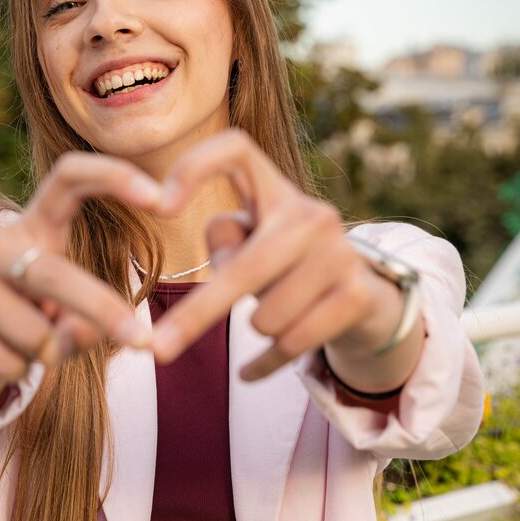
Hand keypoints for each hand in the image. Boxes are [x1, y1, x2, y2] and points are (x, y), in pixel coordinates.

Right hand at [0, 153, 161, 401]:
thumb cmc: (28, 318)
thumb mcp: (68, 314)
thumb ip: (87, 320)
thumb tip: (86, 332)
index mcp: (35, 226)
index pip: (68, 177)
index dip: (113, 177)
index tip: (161, 199)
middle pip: (55, 274)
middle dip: (101, 310)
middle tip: (141, 343)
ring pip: (34, 333)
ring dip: (50, 355)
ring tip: (34, 348)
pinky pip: (6, 360)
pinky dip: (19, 373)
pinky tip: (3, 359)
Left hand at [150, 129, 407, 380]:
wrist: (363, 299)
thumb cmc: (284, 268)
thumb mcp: (251, 245)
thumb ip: (226, 243)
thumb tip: (224, 264)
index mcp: (276, 191)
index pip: (235, 149)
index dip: (194, 167)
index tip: (160, 207)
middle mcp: (312, 214)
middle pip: (242, 269)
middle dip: (195, 316)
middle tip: (156, 350)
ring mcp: (340, 253)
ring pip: (267, 318)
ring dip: (256, 329)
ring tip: (273, 315)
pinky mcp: (357, 295)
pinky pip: (292, 344)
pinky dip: (264, 365)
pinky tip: (250, 372)